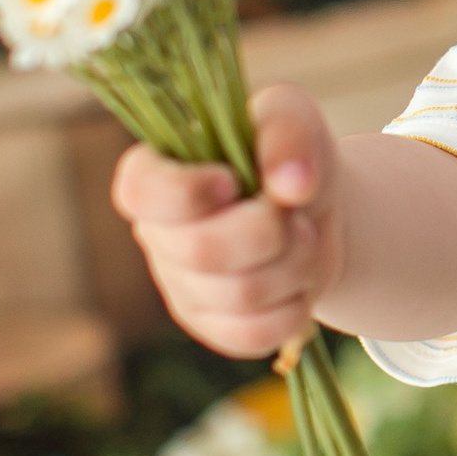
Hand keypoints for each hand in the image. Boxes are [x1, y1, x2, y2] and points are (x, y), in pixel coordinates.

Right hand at [111, 83, 341, 359]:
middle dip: (269, 230)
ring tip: (305, 237)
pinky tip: (299, 281)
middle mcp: (158, 234)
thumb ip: (288, 133)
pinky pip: (252, 335)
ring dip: (295, 264)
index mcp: (157, 174)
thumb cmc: (288, 156)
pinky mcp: (212, 326)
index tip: (232, 181)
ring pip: (239, 295)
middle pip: (202, 250)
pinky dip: (294, 308)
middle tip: (294, 212)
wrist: (316, 212)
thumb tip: (292, 184)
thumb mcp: (293, 120)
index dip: (187, 193)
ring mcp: (181, 285)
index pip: (141, 192)